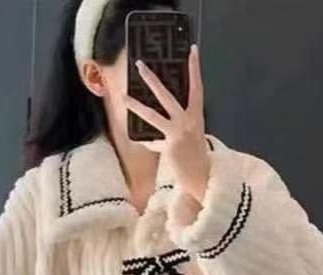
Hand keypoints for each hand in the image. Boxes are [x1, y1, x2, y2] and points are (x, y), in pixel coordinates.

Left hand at [123, 43, 209, 203]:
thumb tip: (152, 131)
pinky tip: (138, 140)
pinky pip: (151, 141)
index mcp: (196, 115)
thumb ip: (173, 127)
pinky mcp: (169, 145)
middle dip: (152, 79)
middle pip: (166, 95)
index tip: (192, 50)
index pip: (196, 86)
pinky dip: (146, 142)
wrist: (200, 176)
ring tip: (122, 95)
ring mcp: (178, 132)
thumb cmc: (195, 155)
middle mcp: (188, 120)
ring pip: (152, 115)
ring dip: (136, 105)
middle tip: (139, 65)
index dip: (194, 68)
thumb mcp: (189, 135)